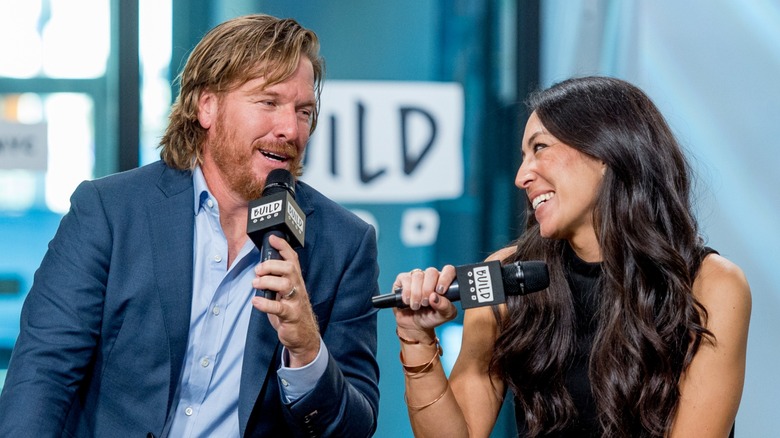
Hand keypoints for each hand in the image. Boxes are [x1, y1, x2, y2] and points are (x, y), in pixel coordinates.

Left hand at [251, 234, 319, 367]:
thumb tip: (260, 269)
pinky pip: (279, 308)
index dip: (283, 247)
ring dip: (267, 281)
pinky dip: (265, 304)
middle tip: (258, 270)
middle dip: (271, 265)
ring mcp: (295, 302)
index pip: (292, 259)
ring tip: (255, 284)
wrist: (304, 336)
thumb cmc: (291, 312)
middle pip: (289, 268)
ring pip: (285, 285)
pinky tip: (256, 301)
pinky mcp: (291, 316)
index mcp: (296, 281)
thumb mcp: (285, 293)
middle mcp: (298, 288)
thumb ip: (276, 281)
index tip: (272, 238)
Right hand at [392, 265, 457, 342]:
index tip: (440, 291)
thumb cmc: (431, 317)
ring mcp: (416, 277)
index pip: (448, 270)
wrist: (413, 325)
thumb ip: (445, 307)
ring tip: (417, 306)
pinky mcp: (403, 279)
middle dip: (428, 289)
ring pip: (418, 276)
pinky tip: (407, 301)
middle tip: (426, 303)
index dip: (445, 278)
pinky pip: (405, 279)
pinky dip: (406, 292)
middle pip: (431, 272)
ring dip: (416, 294)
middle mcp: (430, 277)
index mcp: (443, 282)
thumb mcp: (443, 315)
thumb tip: (435, 297)